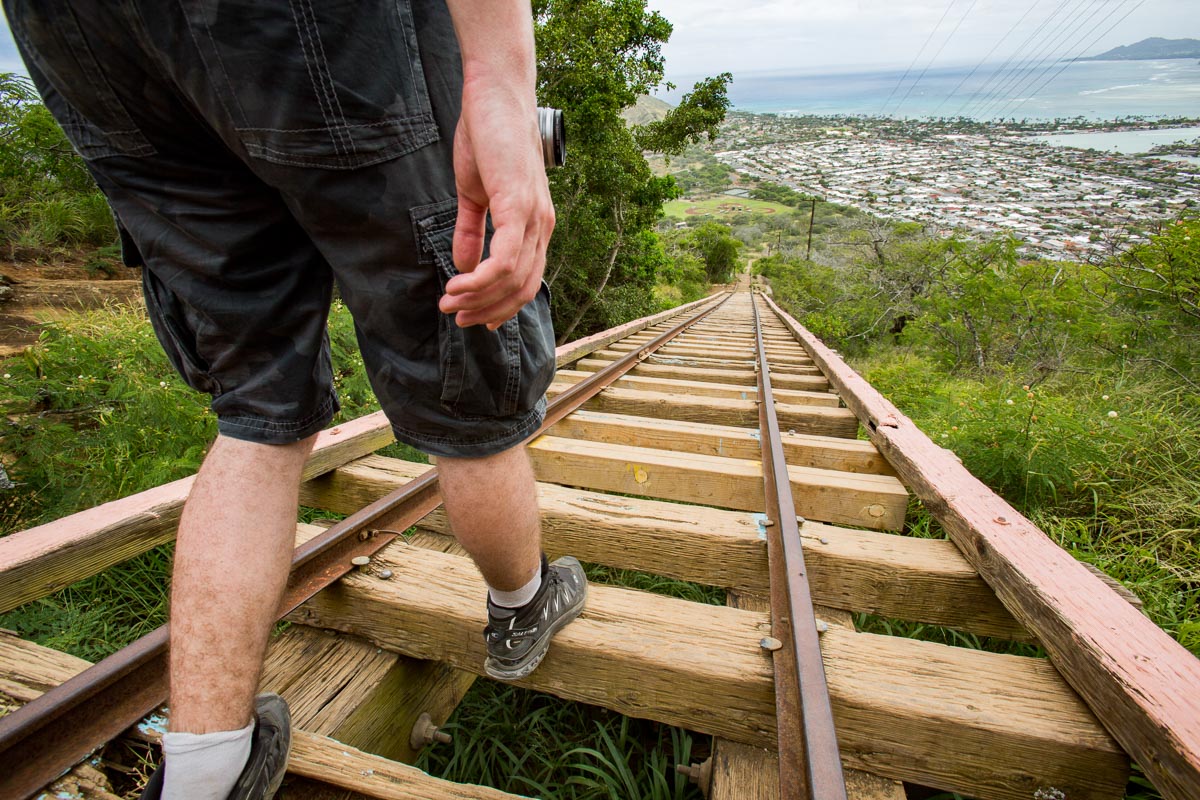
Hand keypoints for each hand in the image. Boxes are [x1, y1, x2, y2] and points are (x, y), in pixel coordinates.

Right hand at [437, 82, 554, 329]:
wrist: (495, 96)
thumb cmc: (487, 139)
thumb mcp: (475, 193)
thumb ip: (472, 231)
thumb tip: (465, 268)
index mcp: (535, 226)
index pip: (525, 282)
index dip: (499, 306)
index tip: (470, 316)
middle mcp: (542, 226)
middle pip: (522, 289)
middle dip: (487, 310)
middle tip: (454, 315)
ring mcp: (534, 216)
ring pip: (513, 279)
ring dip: (478, 298)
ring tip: (449, 301)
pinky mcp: (518, 204)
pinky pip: (506, 258)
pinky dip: (482, 279)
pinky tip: (460, 283)